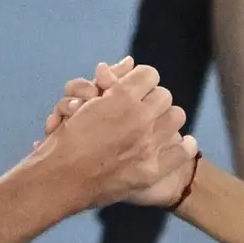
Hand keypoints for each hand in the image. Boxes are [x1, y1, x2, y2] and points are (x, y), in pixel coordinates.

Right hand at [23, 61, 193, 212]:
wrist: (59, 182)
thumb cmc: (63, 140)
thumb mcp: (79, 102)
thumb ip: (108, 82)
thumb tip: (130, 61)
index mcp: (120, 97)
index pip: (149, 74)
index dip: (140, 80)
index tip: (134, 90)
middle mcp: (138, 118)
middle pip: (164, 95)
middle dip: (152, 100)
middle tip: (141, 110)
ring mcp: (147, 145)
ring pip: (176, 117)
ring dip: (167, 119)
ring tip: (156, 126)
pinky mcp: (152, 170)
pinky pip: (183, 150)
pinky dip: (185, 145)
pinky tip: (182, 143)